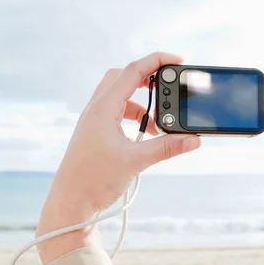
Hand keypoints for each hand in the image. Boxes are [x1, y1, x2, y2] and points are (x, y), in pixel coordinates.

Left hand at [37, 52, 200, 264]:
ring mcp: (93, 121)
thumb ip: (166, 147)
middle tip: (169, 87)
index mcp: (104, 108)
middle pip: (123, 77)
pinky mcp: (94, 133)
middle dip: (148, 78)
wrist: (70, 203)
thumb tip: (193, 139)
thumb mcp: (135, 161)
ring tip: (158, 122)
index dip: (158, 61)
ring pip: (119, 95)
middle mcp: (96, 109)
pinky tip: (144, 135)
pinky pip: (116, 113)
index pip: (133, 71)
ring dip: (141, 102)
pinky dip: (133, 116)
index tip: (179, 61)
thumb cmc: (94, 180)